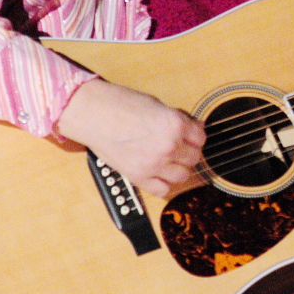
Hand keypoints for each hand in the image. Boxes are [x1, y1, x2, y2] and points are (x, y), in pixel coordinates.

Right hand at [56, 79, 205, 196]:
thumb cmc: (120, 103)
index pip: (201, 138)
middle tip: (179, 147)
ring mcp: (154, 164)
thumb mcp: (156, 105)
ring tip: (169, 160)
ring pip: (183, 176)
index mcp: (175, 124)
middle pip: (194, 158)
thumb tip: (192, 129)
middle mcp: (169, 146)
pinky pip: (162, 190)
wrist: (92, 113)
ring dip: (178, 168)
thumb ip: (176, 120)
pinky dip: (163, 183)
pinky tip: (158, 173)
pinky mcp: (138, 177)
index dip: (195, 136)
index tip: (190, 136)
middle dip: (188, 152)